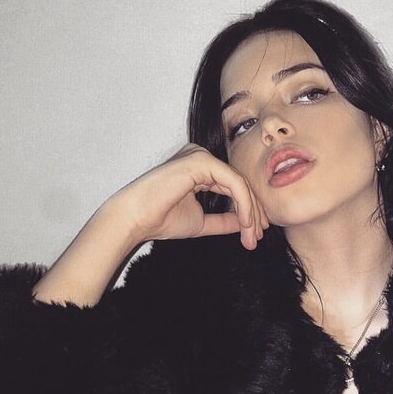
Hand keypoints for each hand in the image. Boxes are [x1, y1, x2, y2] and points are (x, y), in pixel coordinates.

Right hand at [112, 144, 268, 249]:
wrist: (135, 219)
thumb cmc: (160, 220)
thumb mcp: (201, 222)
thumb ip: (224, 220)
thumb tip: (248, 223)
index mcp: (199, 169)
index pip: (232, 187)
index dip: (248, 211)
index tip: (254, 235)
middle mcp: (201, 158)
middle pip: (238, 184)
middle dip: (253, 212)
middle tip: (257, 237)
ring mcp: (201, 156)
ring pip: (239, 183)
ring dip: (251, 211)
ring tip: (253, 234)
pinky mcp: (201, 160)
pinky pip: (233, 182)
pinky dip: (244, 203)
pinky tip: (246, 222)